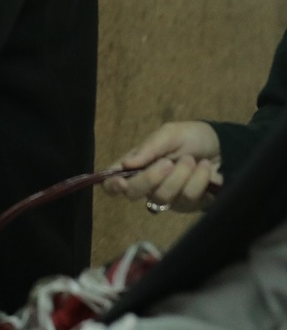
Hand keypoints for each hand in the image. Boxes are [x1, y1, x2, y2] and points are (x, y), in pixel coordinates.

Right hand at [103, 120, 223, 212]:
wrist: (226, 147)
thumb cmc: (192, 137)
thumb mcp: (169, 134)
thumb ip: (148, 147)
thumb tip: (126, 164)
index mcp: (136, 164)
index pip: (112, 181)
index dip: (112, 185)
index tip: (121, 182)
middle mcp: (148, 183)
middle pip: (134, 193)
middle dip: (151, 178)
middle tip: (168, 162)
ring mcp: (168, 196)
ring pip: (162, 196)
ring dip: (180, 175)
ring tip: (192, 160)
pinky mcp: (188, 205)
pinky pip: (187, 198)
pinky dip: (198, 179)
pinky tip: (204, 168)